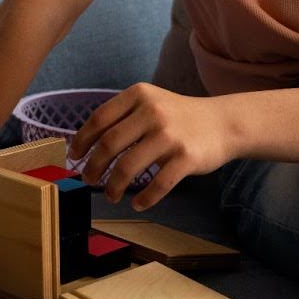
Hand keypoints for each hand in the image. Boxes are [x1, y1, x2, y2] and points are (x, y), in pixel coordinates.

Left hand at [69, 83, 233, 210]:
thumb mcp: (151, 103)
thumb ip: (123, 117)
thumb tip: (86, 143)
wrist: (223, 123)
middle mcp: (152, 111)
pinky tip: (137, 204)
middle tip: (89, 180)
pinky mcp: (186, 157)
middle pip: (109, 144)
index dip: (82, 140)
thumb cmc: (179, 117)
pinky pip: (158, 185)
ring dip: (113, 186)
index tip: (74, 156)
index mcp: (139, 95)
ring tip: (110, 195)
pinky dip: (144, 199)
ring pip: (128, 167)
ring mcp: (170, 134)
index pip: (99, 119)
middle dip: (93, 167)